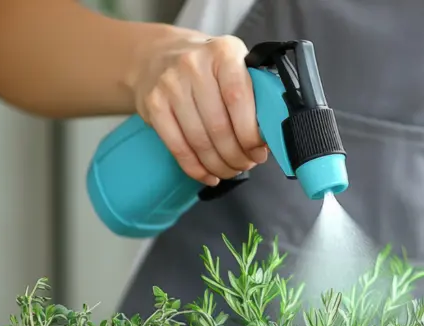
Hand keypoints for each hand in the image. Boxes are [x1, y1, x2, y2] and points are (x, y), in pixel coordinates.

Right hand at [130, 32, 268, 186]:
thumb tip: (270, 136)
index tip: (258, 151)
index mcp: (223, 53)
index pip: (239, 99)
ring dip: (218, 165)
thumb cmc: (209, 68)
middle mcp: (194, 65)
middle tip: (245, 164)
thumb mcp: (235, 66)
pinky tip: (208, 175)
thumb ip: (254, 94)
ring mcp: (170, 85)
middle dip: (236, 155)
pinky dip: (196, 168)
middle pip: (219, 126)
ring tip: (230, 170)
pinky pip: (178, 147)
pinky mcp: (153, 105)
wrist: (160, 55)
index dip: (250, 134)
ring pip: (199, 141)